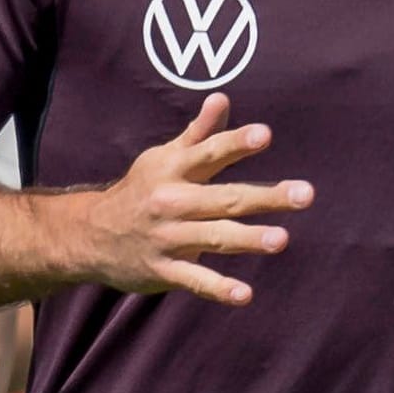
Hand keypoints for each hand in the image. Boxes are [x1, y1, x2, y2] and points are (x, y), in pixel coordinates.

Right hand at [76, 93, 313, 305]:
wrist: (88, 236)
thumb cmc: (141, 189)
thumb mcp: (164, 157)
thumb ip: (200, 132)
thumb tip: (223, 97)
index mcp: (174, 170)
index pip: (210, 153)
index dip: (236, 143)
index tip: (265, 134)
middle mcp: (172, 202)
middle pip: (225, 198)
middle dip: (265, 197)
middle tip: (305, 194)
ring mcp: (168, 238)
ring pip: (214, 237)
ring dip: (248, 239)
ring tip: (282, 240)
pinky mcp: (163, 270)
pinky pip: (194, 280)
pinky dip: (218, 289)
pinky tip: (245, 295)